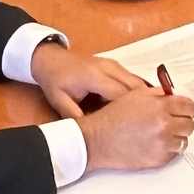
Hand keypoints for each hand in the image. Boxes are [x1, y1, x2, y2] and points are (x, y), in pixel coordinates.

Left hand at [29, 42, 146, 120]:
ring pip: (136, 82)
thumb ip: (73, 116)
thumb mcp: (58, 101)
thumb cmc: (54, 80)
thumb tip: (87, 134)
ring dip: (140, 98)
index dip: (128, 111)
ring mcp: (114, 64)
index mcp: (94, 76)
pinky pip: (132, 79)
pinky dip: (135, 92)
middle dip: (140, 105)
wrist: (51, 59)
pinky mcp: (116, 66)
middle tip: (141, 124)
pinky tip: (133, 106)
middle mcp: (108, 68)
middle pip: (135, 86)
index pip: (120, 95)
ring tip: (140, 117)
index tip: (130, 127)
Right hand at [78, 88, 193, 171]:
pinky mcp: (158, 159)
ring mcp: (163, 144)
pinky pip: (174, 154)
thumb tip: (172, 95)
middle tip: (171, 124)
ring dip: (176, 138)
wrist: (97, 140)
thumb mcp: (135, 96)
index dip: (186, 109)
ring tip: (162, 136)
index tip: (181, 111)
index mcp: (160, 106)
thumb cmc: (113, 117)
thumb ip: (157, 94)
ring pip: (184, 141)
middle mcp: (165, 125)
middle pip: (189, 124)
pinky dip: (168, 150)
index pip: (189, 107)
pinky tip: (155, 145)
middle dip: (182, 123)